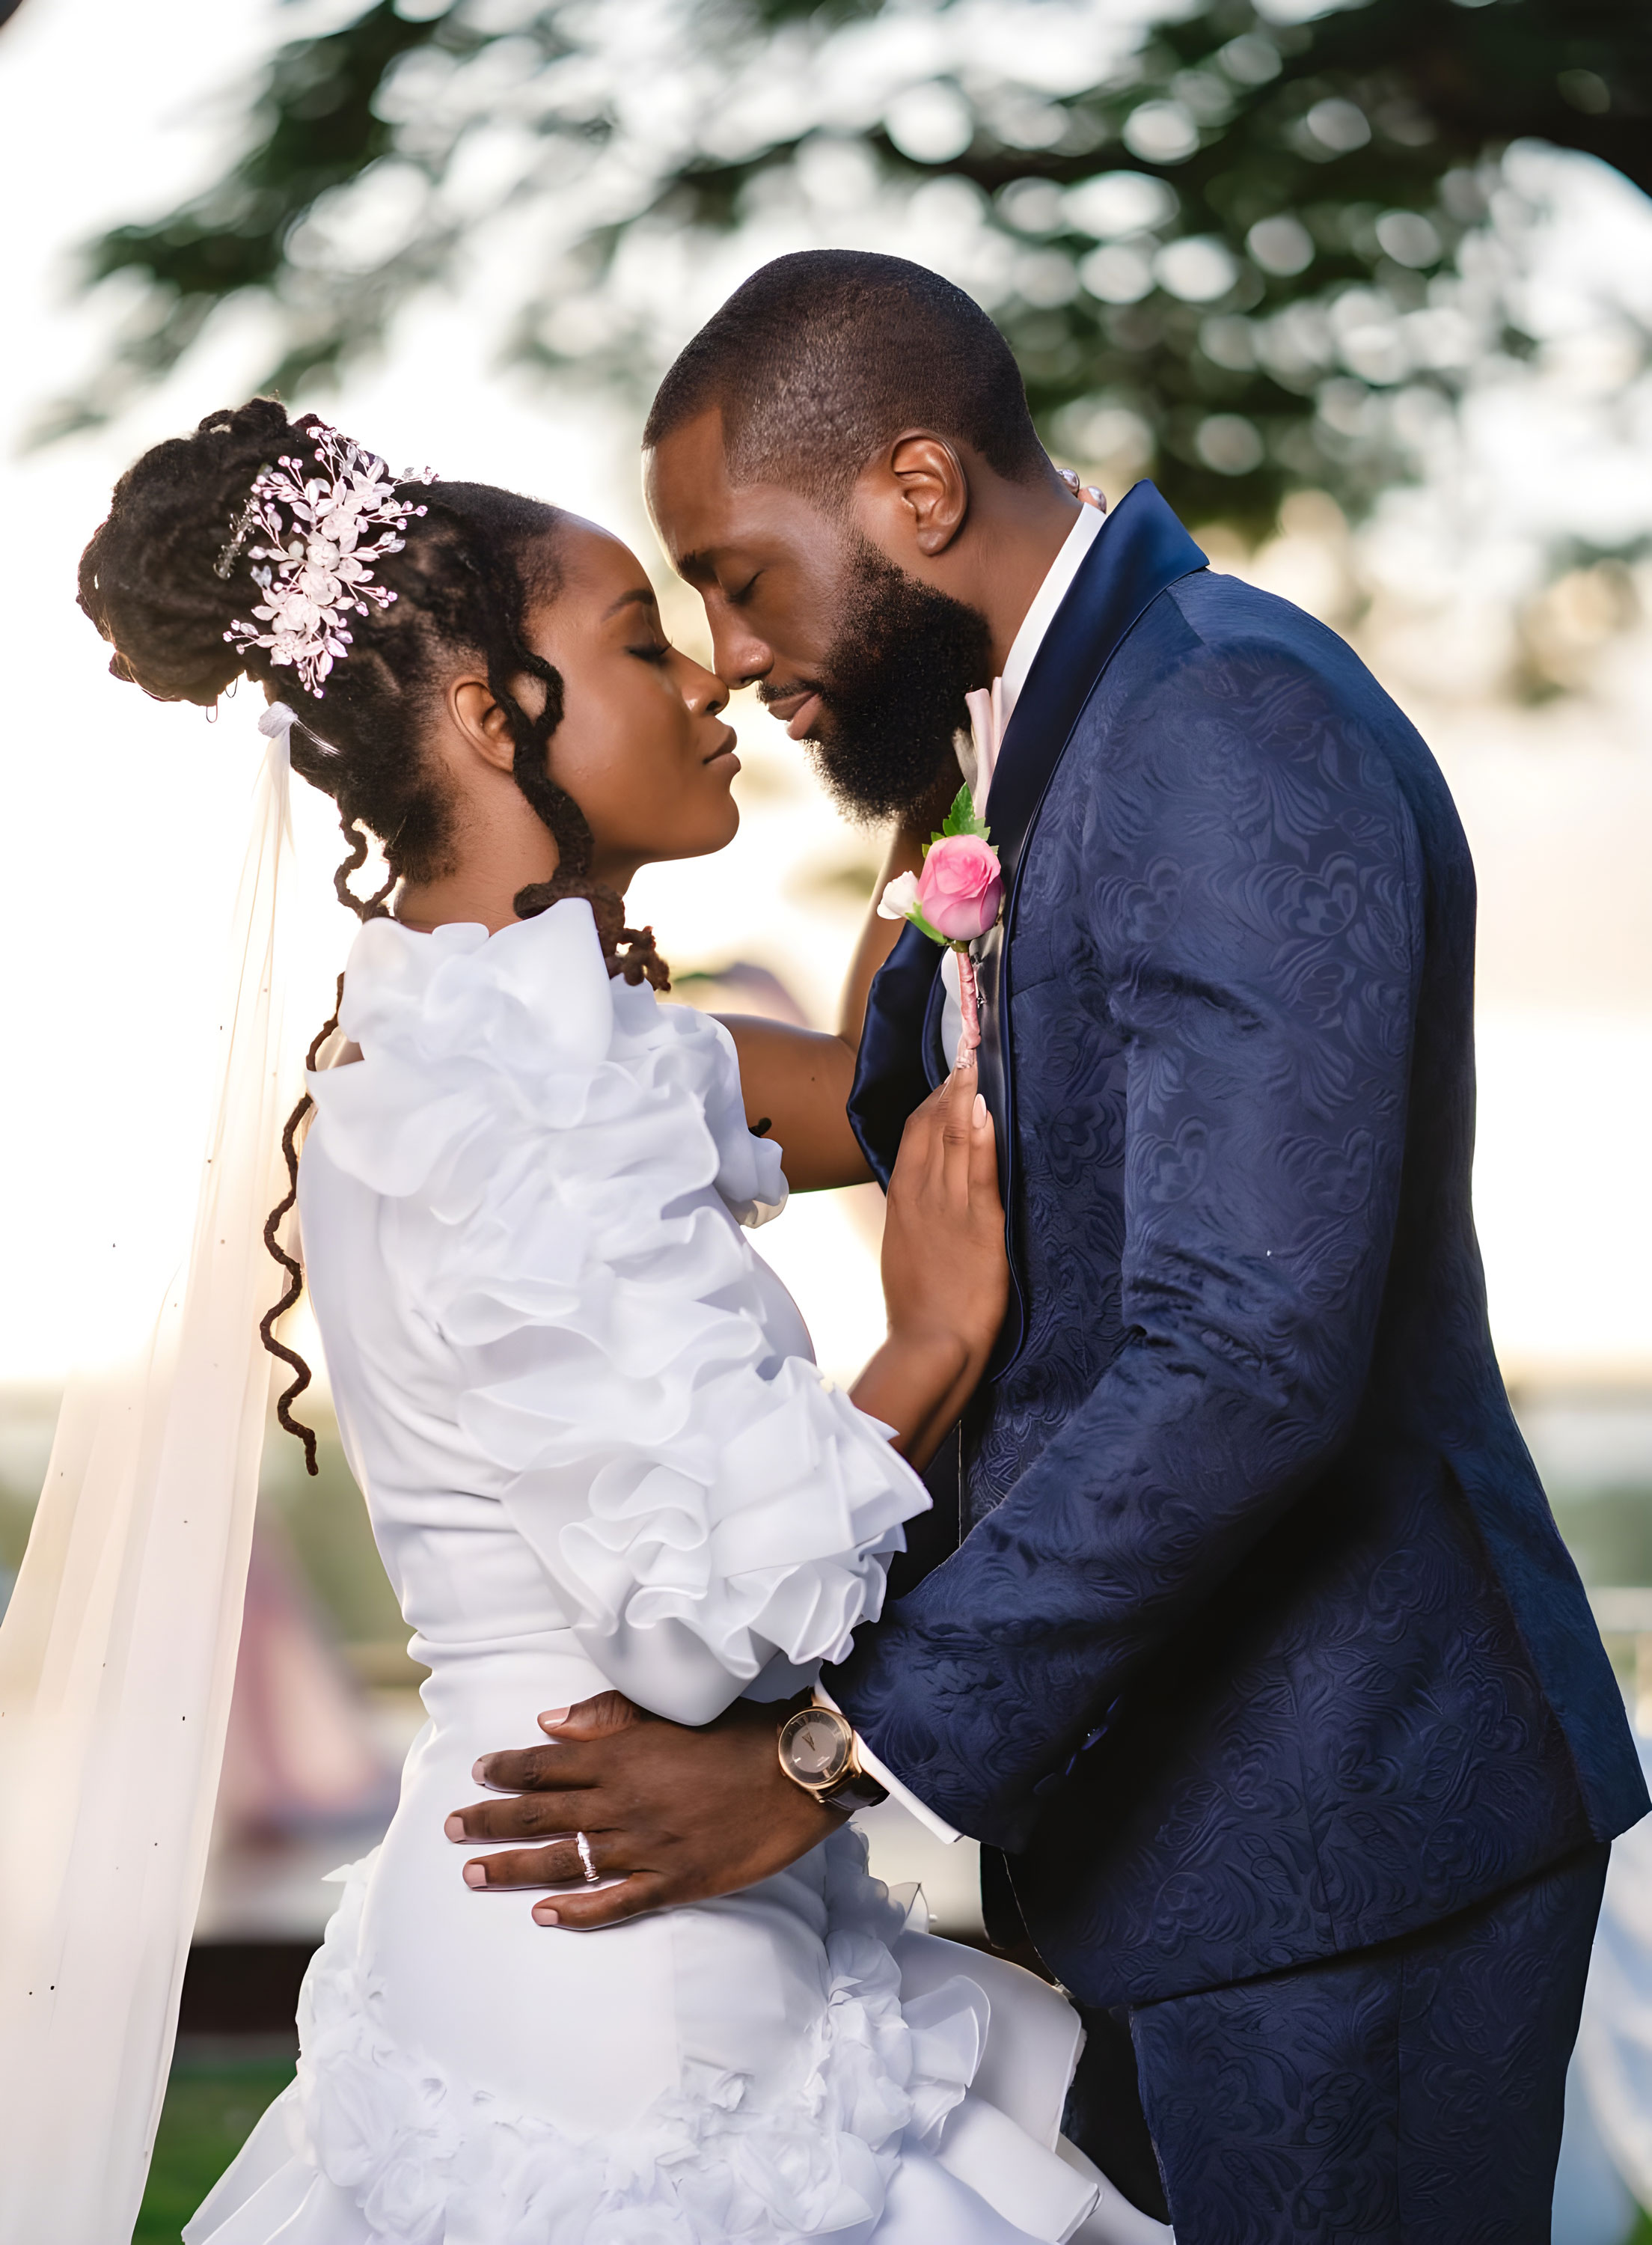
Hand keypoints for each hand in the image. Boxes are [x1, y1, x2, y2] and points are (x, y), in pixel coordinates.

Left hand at [445, 1689, 839, 1926]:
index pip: (545, 1764)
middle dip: (490, 1821)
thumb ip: (606, 1716)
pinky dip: (576, 1912)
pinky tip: (543, 1915)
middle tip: (451, 1830)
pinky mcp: (674, 1882)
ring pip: (564, 1861)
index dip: (506, 1770)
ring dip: (513, 1868)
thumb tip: (549, 1724)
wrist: (797, 1772)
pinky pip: (614, 1904)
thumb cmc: (738, 1733)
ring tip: (472, 1874)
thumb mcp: (669, 1711)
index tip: (477, 1774)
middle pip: (541, 1813)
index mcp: (621, 1756)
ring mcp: (646, 1847)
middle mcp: (623, 1803)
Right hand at [850, 1051, 1006, 1467]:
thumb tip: (926, 1189)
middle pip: (931, 1125)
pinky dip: (979, 1134)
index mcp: (902, 1200)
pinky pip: (978, 1169)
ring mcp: (948, 1208)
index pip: (913, 1134)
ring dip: (965, 1096)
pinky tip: (984, 1107)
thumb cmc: (923, 1306)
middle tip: (969, 1050)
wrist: (932, 1344)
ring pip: (953, 1137)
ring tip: (977, 1061)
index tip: (950, 1074)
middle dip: (950, 1085)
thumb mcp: (907, 1249)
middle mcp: (921, 1196)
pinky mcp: (977, 1225)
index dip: (932, 1099)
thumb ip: (917, 1214)